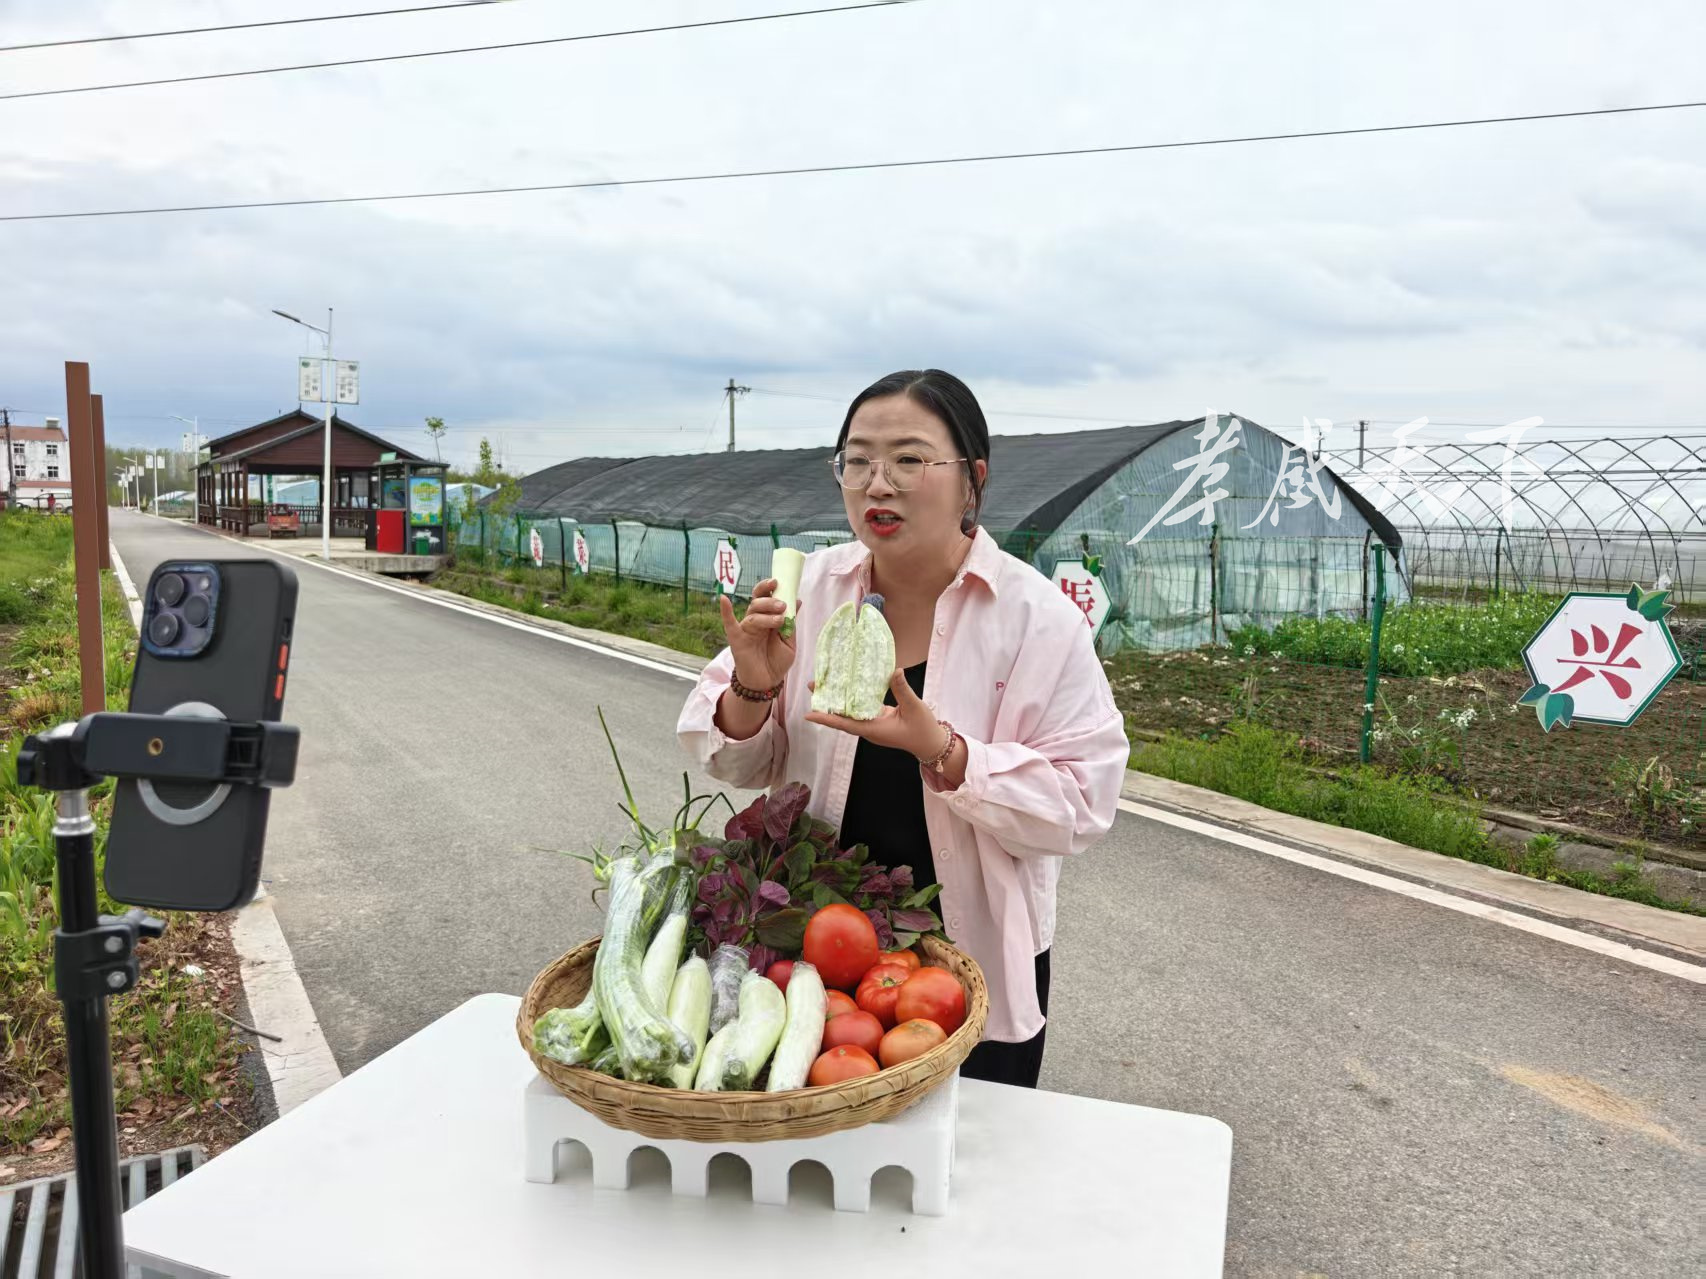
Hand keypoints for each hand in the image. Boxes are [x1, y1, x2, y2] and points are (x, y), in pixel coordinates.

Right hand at [719, 577, 795, 691]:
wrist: (766, 682)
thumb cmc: (776, 661)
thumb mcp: (789, 642)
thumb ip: (790, 623)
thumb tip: (797, 601)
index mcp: (768, 618)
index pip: (767, 598)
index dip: (771, 588)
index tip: (779, 582)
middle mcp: (755, 621)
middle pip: (758, 602)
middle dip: (771, 601)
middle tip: (782, 606)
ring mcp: (745, 629)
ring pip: (753, 614)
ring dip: (766, 614)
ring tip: (779, 620)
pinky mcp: (737, 639)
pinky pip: (729, 623)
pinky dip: (726, 611)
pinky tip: (724, 599)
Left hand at [805, 669, 948, 761]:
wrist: (931, 743)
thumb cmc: (923, 729)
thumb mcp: (914, 707)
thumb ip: (902, 689)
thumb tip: (894, 671)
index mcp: (873, 729)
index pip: (844, 724)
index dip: (826, 719)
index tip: (808, 714)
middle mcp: (868, 728)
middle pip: (842, 717)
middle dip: (826, 703)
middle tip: (813, 685)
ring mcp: (872, 725)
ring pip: (849, 713)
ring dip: (837, 700)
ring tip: (823, 684)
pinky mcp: (878, 720)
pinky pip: (859, 709)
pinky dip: (851, 700)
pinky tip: (846, 687)